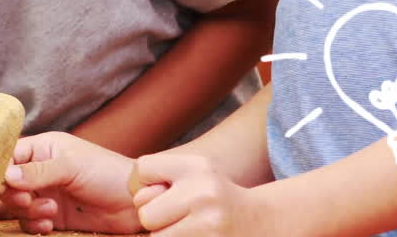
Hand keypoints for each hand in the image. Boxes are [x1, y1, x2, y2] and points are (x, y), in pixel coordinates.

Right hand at [0, 132, 142, 234]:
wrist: (134, 202)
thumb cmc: (107, 172)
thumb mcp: (71, 166)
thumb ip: (38, 172)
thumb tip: (6, 176)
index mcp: (43, 148)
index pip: (8, 156)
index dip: (2, 171)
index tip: (8, 184)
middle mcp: (39, 170)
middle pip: (7, 184)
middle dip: (14, 195)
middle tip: (29, 200)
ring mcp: (45, 193)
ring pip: (16, 205)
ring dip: (28, 211)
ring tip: (50, 210)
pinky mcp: (52, 215)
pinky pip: (29, 222)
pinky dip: (35, 225)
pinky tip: (51, 224)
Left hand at [129, 153, 281, 236]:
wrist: (261, 222)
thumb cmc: (217, 197)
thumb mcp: (197, 173)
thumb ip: (163, 178)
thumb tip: (135, 198)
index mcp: (197, 167)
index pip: (141, 169)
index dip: (142, 184)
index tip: (159, 192)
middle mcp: (203, 193)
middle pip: (145, 212)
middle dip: (155, 218)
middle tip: (179, 216)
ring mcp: (208, 225)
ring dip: (166, 235)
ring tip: (189, 228)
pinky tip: (196, 235)